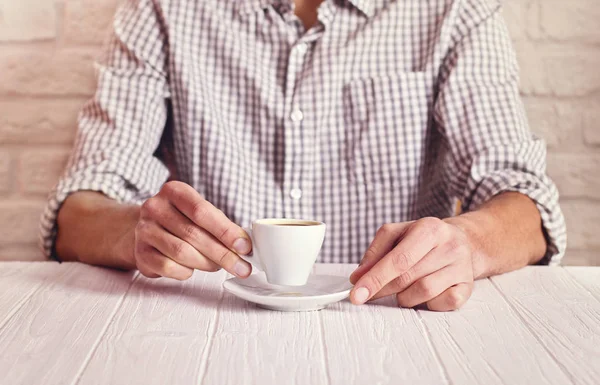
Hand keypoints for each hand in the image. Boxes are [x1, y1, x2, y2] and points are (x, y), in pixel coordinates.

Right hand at [134, 181, 252, 279]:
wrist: (148, 229)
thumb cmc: (181, 220)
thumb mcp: (200, 214)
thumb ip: (221, 225)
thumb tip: (244, 245)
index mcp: (174, 191)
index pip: (202, 211)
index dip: (226, 231)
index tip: (244, 247)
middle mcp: (155, 207)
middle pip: (193, 234)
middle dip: (223, 254)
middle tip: (241, 267)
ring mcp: (144, 230)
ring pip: (182, 252)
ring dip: (206, 263)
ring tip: (218, 266)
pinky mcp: (140, 253)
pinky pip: (169, 267)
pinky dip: (186, 271)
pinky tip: (192, 268)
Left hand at [349, 217, 474, 310]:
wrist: (463, 241)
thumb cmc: (423, 239)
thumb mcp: (397, 234)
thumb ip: (375, 253)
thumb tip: (358, 277)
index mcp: (429, 228)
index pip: (398, 259)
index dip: (375, 279)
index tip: (357, 295)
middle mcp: (450, 246)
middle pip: (408, 278)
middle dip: (382, 289)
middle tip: (369, 294)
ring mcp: (462, 267)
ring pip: (424, 293)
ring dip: (405, 297)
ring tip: (402, 289)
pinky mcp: (468, 287)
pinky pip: (442, 304)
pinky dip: (427, 304)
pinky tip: (423, 295)